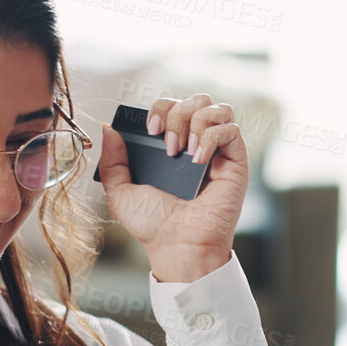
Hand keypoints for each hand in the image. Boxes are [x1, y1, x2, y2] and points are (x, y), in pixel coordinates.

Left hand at [95, 93, 248, 282]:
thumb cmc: (153, 225)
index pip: (172, 106)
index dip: (160, 108)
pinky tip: (198, 160)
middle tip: (166, 143)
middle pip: (197, 99)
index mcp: (171, 146)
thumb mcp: (120, 191)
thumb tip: (110, 130)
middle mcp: (196, 144)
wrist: (178, 245)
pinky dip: (211, 138)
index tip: (150, 130)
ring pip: (218, 108)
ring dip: (196, 121)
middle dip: (178, 112)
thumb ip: (112, 161)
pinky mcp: (236, 161)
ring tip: (183, 151)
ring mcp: (218, 152)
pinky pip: (232, 129)